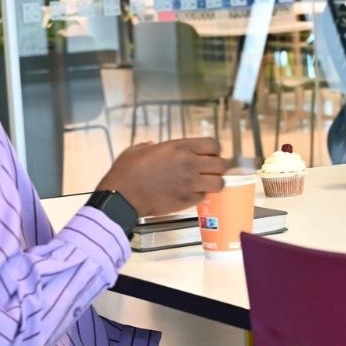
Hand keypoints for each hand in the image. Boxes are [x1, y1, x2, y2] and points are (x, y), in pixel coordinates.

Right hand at [97, 137, 229, 217]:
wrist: (123, 197)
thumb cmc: (126, 172)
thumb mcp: (137, 150)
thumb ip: (150, 146)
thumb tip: (153, 145)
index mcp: (179, 147)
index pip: (213, 145)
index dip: (213, 150)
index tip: (208, 155)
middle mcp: (190, 164)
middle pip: (222, 164)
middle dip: (218, 167)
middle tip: (209, 171)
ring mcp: (191, 183)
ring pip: (219, 183)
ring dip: (214, 183)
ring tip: (205, 184)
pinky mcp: (188, 200)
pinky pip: (204, 196)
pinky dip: (200, 195)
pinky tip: (190, 194)